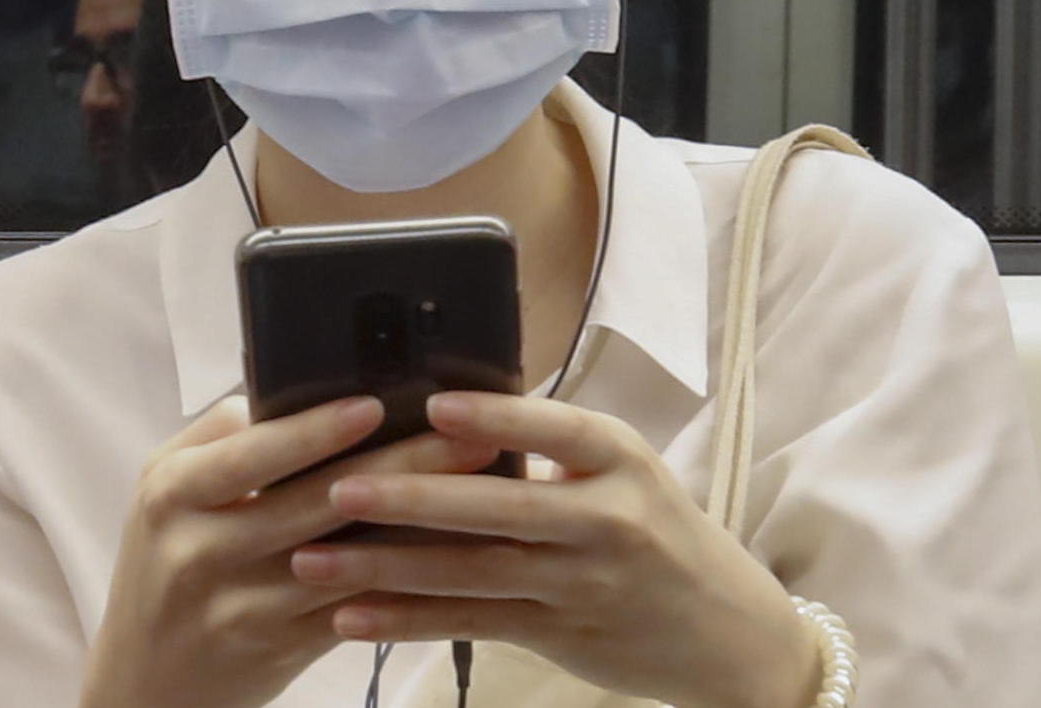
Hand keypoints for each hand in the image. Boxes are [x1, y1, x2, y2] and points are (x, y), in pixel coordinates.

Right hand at [79, 396, 501, 707]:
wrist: (145, 680)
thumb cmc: (163, 567)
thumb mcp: (160, 493)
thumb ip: (217, 441)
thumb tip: (286, 394)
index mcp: (173, 495)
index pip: (251, 455)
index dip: (315, 430)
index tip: (375, 403)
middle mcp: (202, 551)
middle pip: (315, 502)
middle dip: (401, 466)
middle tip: (468, 439)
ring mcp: (243, 606)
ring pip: (347, 562)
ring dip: (419, 528)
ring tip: (478, 495)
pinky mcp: (280, 649)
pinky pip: (356, 608)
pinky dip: (405, 582)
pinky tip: (451, 556)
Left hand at [296, 392, 819, 707]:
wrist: (727, 630)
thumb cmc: (653, 529)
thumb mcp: (622, 473)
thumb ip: (545, 449)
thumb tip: (435, 411)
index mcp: (618, 458)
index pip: (557, 430)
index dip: (497, 420)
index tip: (434, 406)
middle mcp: (607, 519)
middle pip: (501, 507)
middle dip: (413, 498)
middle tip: (338, 488)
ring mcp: (583, 582)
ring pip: (473, 572)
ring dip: (387, 566)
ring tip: (312, 558)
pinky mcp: (560, 633)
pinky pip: (470, 624)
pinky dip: (406, 620)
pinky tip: (350, 616)